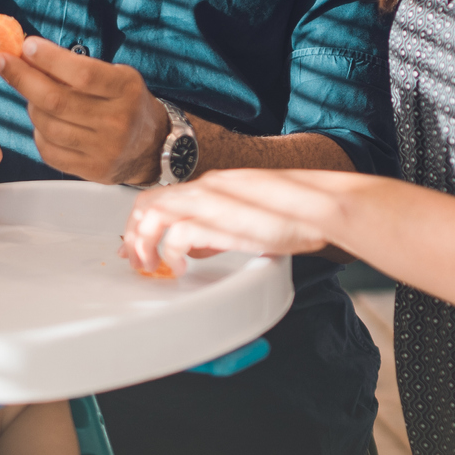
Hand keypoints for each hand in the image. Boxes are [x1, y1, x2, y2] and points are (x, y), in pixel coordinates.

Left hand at [0, 37, 167, 184]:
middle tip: (2, 61)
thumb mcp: (115, 76)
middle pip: (56, 100)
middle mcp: (117, 121)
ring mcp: (104, 150)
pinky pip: (49, 150)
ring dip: (30, 105)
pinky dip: (38, 132)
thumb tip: (28, 53)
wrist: (151, 146)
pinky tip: (43, 121)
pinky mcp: (92, 170)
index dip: (50, 59)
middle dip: (22, 78)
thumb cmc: (126, 103)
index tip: (26, 46)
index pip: (82, 73)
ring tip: (31, 93)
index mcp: (125, 90)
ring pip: (48, 125)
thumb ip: (77, 67)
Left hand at [121, 168, 356, 274]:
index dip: (139, 222)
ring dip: (144, 243)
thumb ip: (217, 230)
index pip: (160, 196)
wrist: (321, 206)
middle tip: (136, 261)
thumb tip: (193, 246)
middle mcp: (206, 188)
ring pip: (154, 214)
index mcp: (212, 185)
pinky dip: (170, 253)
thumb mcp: (246, 221)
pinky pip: (178, 234)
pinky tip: (180, 268)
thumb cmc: (294, 215)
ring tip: (150, 266)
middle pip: (147, 203)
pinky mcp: (221, 219)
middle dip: (133, 234)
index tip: (134, 246)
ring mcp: (212, 201)